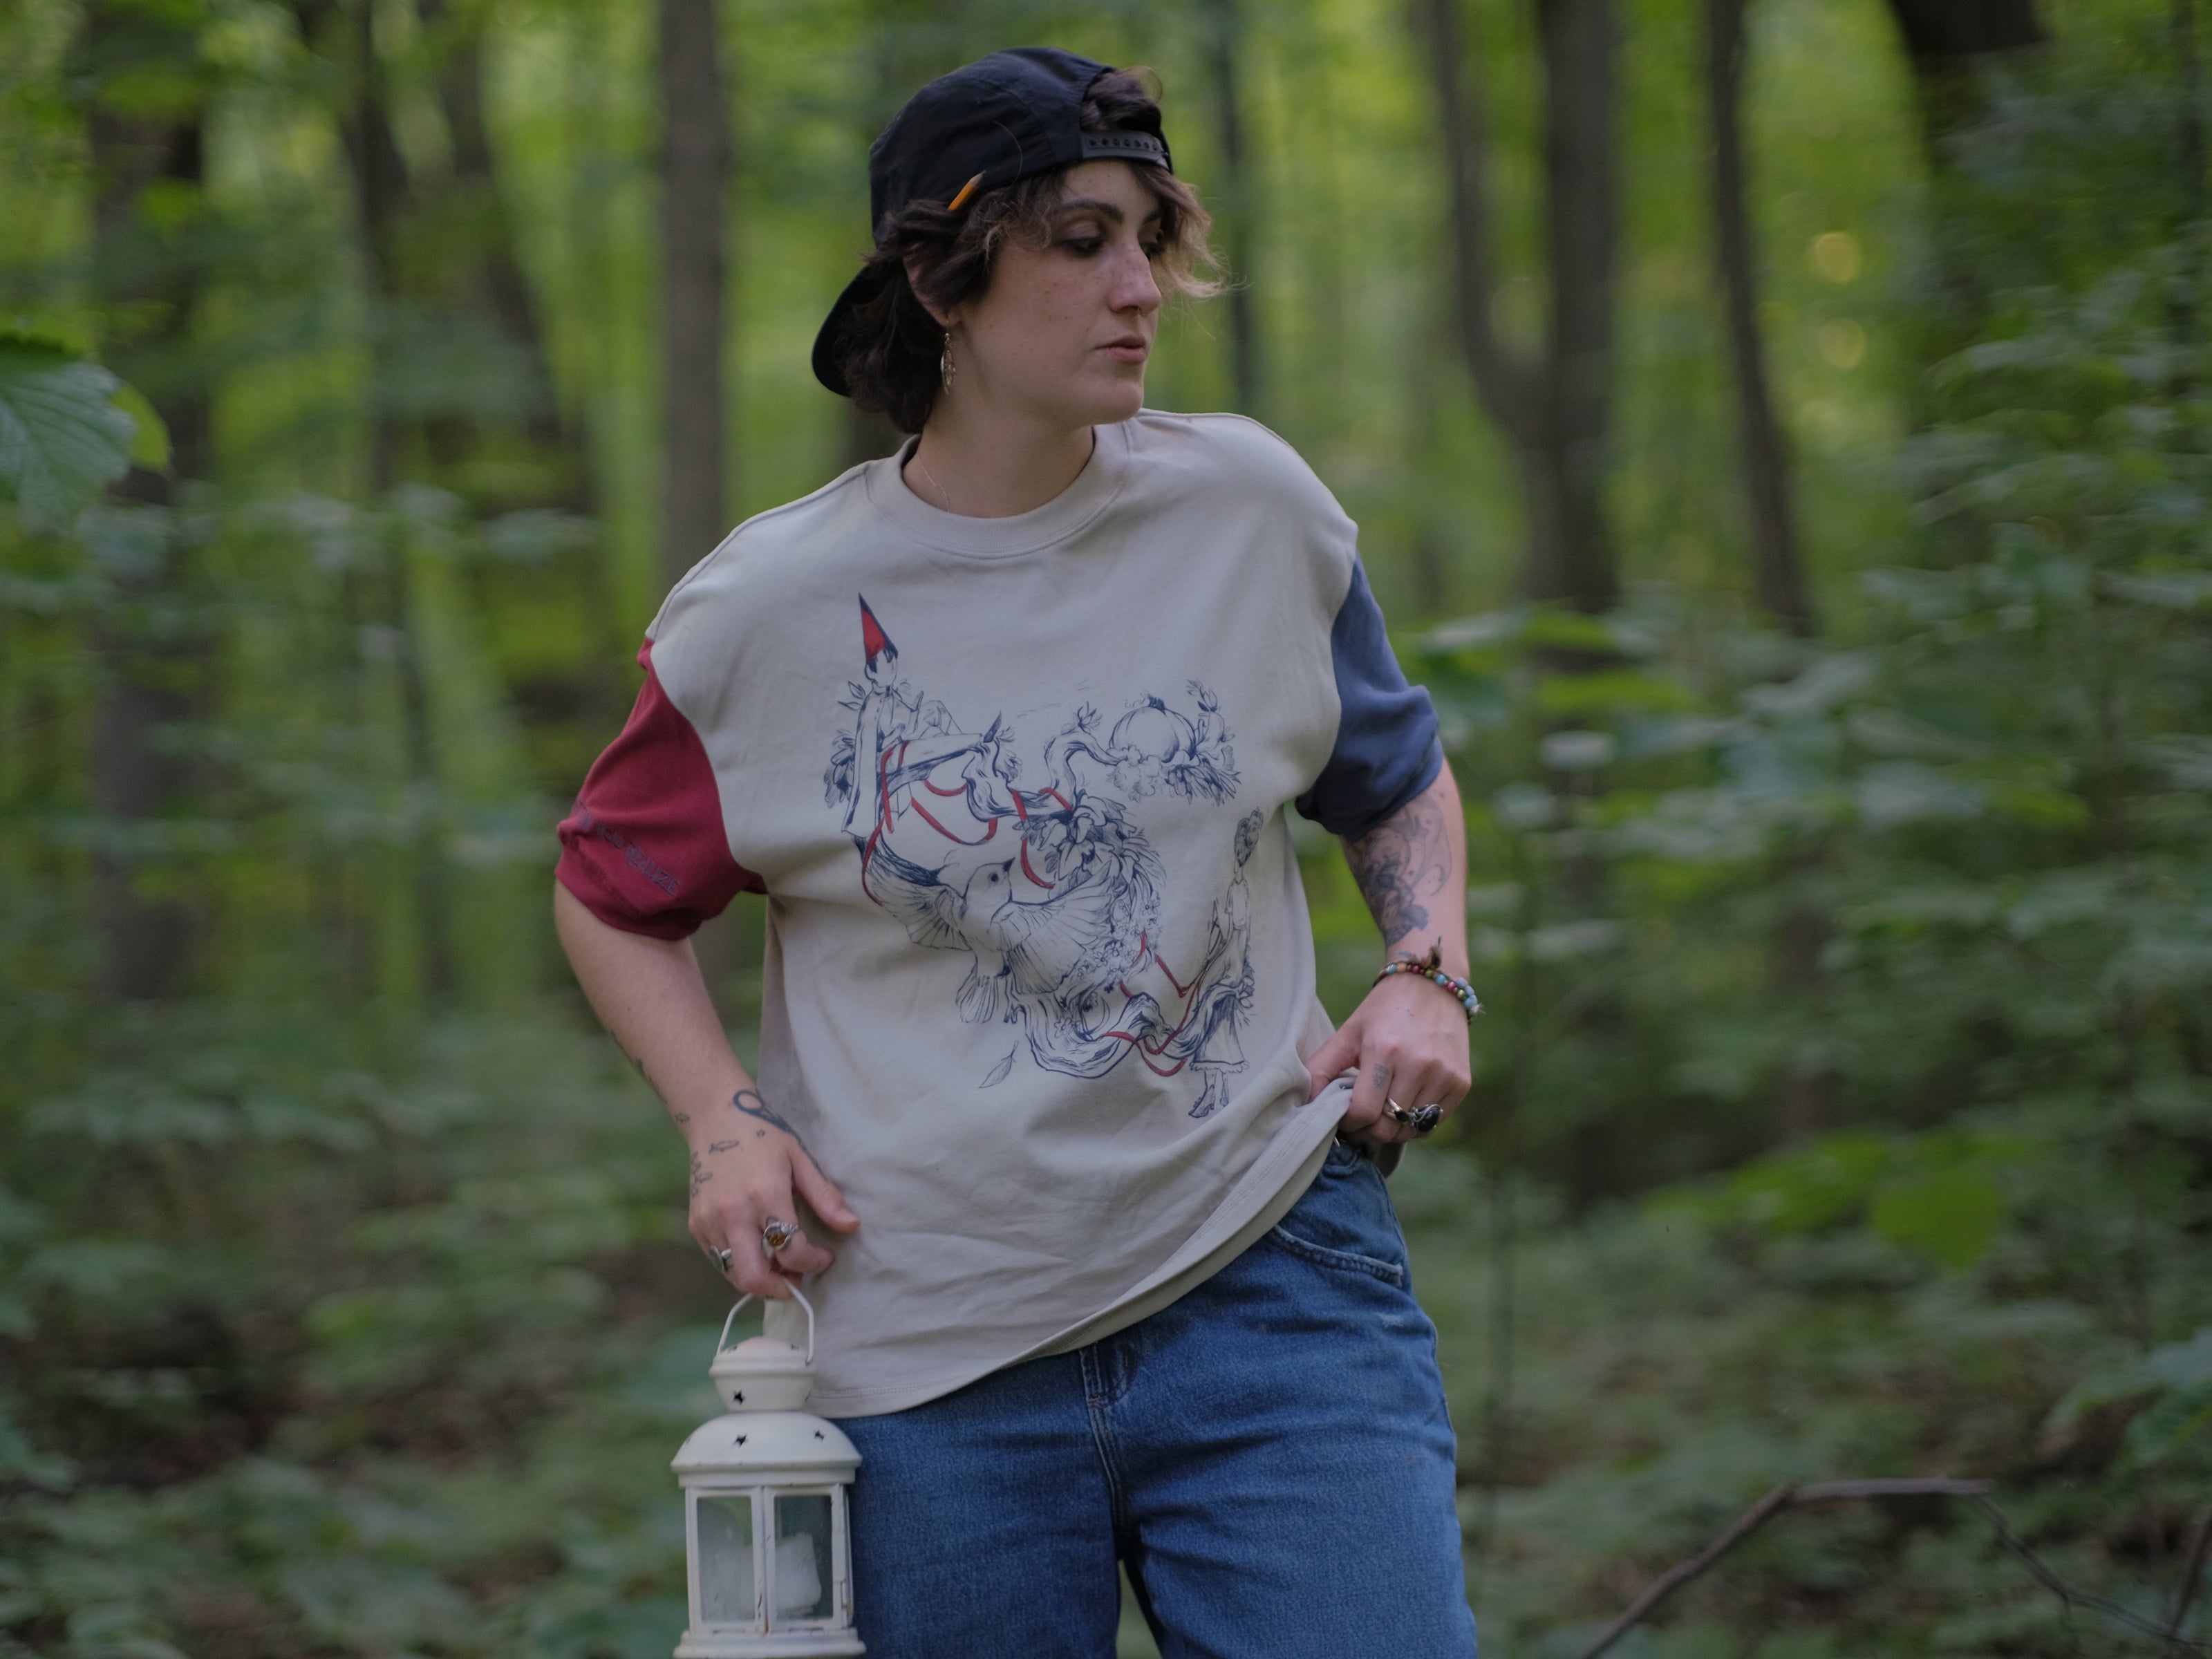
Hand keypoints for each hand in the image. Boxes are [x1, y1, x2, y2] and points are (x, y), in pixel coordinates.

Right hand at [688, 1089, 857, 1297]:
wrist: (715, 1118)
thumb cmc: (764, 1135)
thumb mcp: (801, 1158)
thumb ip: (825, 1196)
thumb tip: (852, 1226)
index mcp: (764, 1194)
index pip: (791, 1251)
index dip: (814, 1263)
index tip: (825, 1257)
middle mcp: (732, 1213)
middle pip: (754, 1277)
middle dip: (781, 1289)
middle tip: (798, 1279)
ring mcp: (709, 1221)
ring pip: (734, 1275)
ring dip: (761, 1280)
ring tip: (780, 1266)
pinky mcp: (696, 1225)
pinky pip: (720, 1260)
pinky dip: (741, 1265)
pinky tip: (758, 1249)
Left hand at [1303, 973, 1471, 1147]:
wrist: (1433, 985)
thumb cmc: (1383, 1011)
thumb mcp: (1348, 1032)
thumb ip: (1321, 1067)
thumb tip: (1305, 1103)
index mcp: (1384, 1049)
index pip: (1364, 1111)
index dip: (1349, 1123)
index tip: (1344, 1117)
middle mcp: (1419, 1064)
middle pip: (1388, 1127)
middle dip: (1368, 1133)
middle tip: (1360, 1123)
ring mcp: (1444, 1075)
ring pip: (1411, 1130)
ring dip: (1392, 1129)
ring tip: (1382, 1112)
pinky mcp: (1461, 1083)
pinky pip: (1433, 1122)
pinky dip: (1416, 1123)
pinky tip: (1405, 1104)